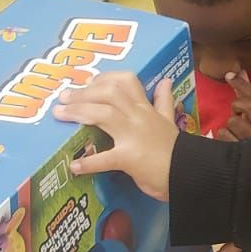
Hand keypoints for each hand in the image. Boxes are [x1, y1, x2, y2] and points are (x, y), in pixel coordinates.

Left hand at [54, 72, 177, 200]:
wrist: (191, 173)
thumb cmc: (177, 150)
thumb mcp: (170, 121)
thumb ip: (164, 101)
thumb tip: (167, 81)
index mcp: (145, 108)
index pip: (126, 81)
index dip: (103, 78)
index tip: (87, 82)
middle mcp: (138, 116)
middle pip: (108, 93)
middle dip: (83, 93)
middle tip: (62, 98)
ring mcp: (133, 136)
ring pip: (103, 114)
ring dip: (78, 112)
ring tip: (59, 115)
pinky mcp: (130, 159)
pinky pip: (106, 159)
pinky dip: (88, 163)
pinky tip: (74, 166)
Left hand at [220, 71, 250, 142]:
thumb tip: (239, 72)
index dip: (241, 84)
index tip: (229, 76)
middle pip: (247, 105)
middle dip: (237, 106)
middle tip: (238, 113)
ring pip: (232, 121)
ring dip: (230, 125)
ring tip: (237, 131)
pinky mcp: (242, 154)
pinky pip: (224, 135)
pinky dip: (224, 137)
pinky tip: (232, 141)